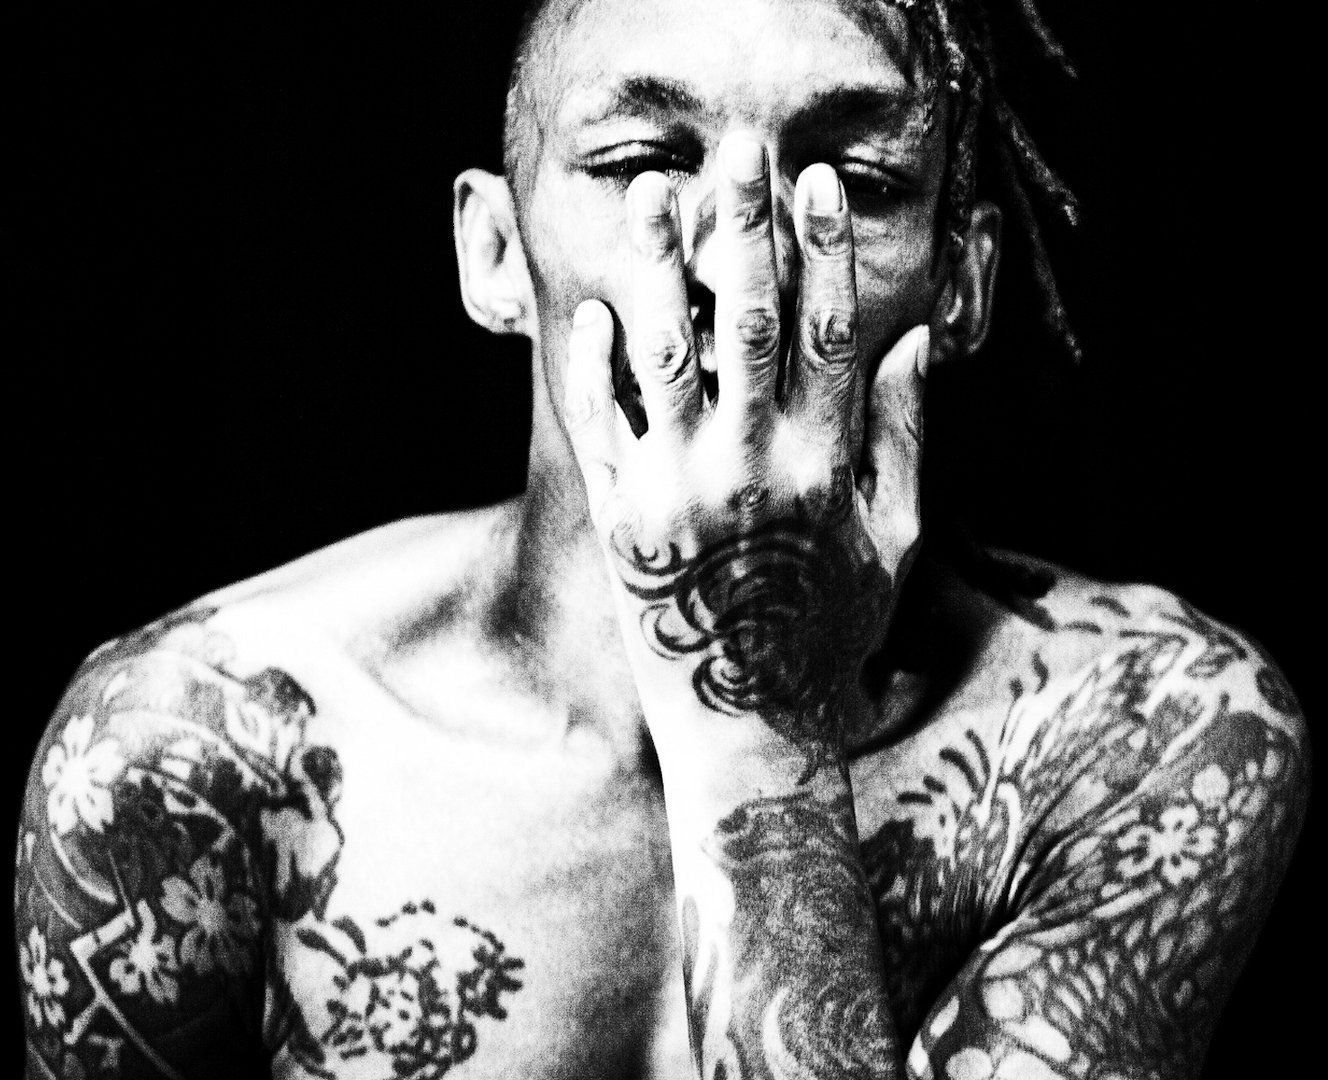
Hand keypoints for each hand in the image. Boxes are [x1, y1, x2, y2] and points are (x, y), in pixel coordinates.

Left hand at [564, 133, 927, 766]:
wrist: (752, 729)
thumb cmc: (834, 634)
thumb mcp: (897, 541)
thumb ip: (903, 438)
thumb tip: (910, 340)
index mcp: (829, 468)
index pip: (831, 333)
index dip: (826, 252)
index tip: (816, 186)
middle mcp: (754, 470)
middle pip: (750, 324)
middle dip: (745, 228)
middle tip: (738, 153)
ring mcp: (682, 496)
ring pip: (668, 359)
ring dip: (660, 272)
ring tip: (653, 200)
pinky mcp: (624, 525)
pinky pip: (605, 431)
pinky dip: (595, 369)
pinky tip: (592, 312)